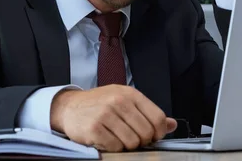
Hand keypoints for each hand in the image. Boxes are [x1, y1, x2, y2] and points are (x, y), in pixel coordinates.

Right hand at [50, 85, 177, 151]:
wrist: (69, 107)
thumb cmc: (99, 104)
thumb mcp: (125, 101)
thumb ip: (148, 112)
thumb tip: (171, 124)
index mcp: (130, 94)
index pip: (157, 117)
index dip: (158, 132)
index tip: (152, 136)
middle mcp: (119, 101)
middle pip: (146, 132)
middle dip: (142, 141)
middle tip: (132, 138)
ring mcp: (106, 114)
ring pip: (132, 142)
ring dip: (127, 145)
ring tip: (118, 137)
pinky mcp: (94, 128)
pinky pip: (115, 147)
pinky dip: (113, 148)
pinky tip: (107, 139)